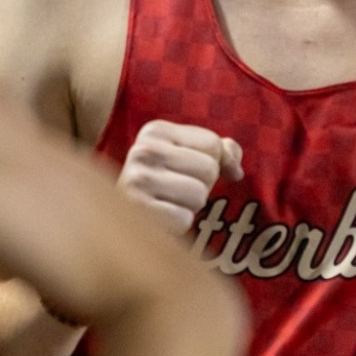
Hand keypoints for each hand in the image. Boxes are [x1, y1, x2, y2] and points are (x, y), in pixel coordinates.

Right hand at [116, 120, 243, 233]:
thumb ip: (219, 152)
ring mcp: (137, 180)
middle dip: (202, 186)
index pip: (213, 144)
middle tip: (176, 192)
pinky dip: (178, 224)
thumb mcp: (187, 157)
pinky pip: (184, 219)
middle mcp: (143, 150)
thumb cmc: (162, 187)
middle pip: (209, 169)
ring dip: (190, 206)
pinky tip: (160, 219)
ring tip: (168, 204)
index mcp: (155, 130)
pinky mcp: (137, 211)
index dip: (214, 164)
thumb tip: (236, 170)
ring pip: (199, 195)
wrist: (119, 222)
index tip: (190, 173)